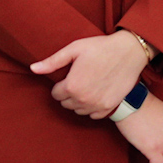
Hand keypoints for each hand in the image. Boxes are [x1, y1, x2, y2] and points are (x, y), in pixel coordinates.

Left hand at [30, 33, 150, 117]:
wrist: (129, 52)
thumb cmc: (100, 48)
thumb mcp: (74, 49)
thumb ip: (52, 61)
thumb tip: (33, 69)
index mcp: (71, 86)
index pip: (55, 94)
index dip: (60, 84)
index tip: (69, 75)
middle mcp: (83, 99)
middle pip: (66, 103)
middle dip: (69, 93)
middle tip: (79, 79)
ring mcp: (96, 105)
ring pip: (78, 110)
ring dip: (80, 101)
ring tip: (88, 85)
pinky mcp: (109, 108)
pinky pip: (93, 115)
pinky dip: (92, 107)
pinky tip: (97, 93)